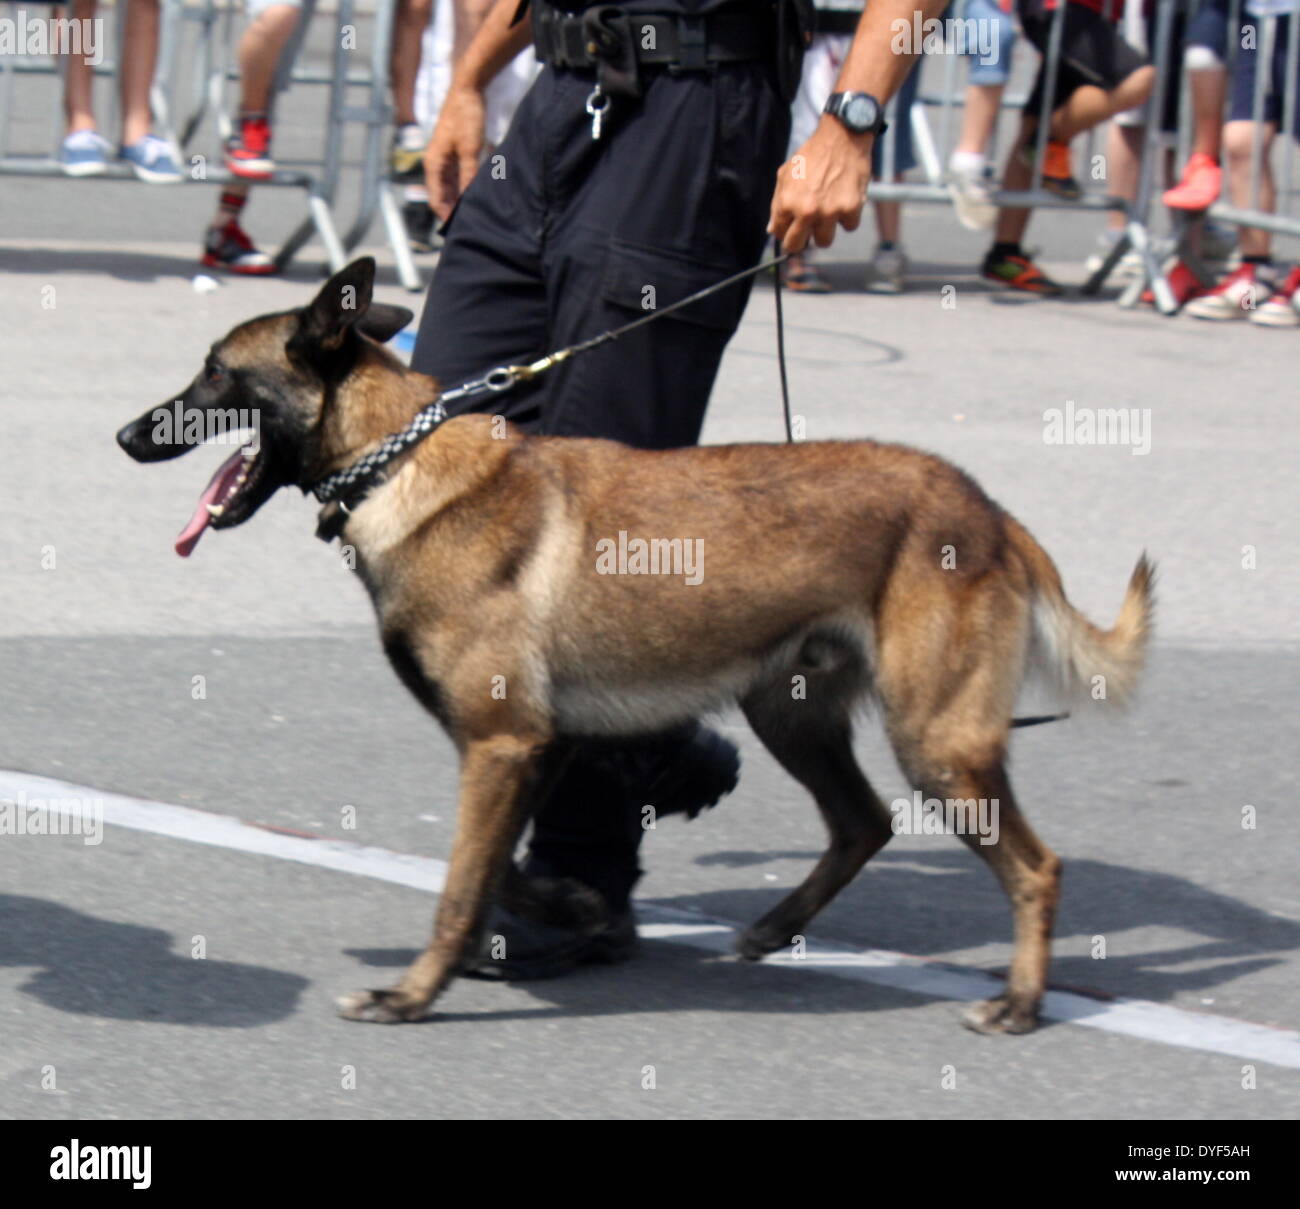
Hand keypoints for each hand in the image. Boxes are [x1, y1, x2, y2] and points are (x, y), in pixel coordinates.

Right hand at [424, 83, 486, 221]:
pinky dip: (465, 187)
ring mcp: (445, 158)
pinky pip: (458, 176)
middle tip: (469, 225)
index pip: (436, 199)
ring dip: (460, 200)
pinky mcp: (455, 152)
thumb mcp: (470, 151)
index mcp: (433, 163)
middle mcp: (436, 162)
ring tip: (474, 214)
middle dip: (453, 210)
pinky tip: (476, 195)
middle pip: (442, 195)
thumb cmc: (466, 117)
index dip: (446, 216)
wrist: (468, 89)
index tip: (459, 230)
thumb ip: (469, 177)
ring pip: (451, 187)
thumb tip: (468, 200)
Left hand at [768, 118, 872, 253]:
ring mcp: (830, 212)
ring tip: (828, 212)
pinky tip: (845, 201)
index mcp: (787, 203)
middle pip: (798, 246)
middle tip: (807, 231)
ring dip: (826, 230)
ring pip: (824, 242)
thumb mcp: (786, 174)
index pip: (780, 235)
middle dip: (801, 241)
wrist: (842, 137)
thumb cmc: (812, 155)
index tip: (792, 229)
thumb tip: (772, 230)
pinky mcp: (851, 209)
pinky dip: (848, 217)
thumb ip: (777, 204)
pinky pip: (849, 227)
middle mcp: (807, 211)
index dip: (785, 233)